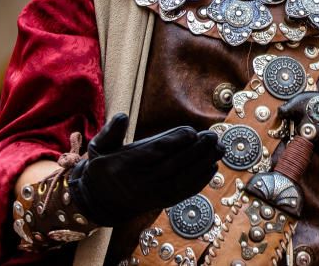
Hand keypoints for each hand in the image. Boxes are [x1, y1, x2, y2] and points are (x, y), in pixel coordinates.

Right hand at [68, 113, 223, 225]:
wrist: (100, 202)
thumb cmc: (103, 168)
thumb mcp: (98, 148)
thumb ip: (110, 132)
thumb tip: (122, 116)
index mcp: (124, 166)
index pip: (154, 152)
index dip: (174, 142)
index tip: (191, 131)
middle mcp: (140, 183)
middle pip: (173, 166)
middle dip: (196, 151)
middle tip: (213, 136)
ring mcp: (152, 195)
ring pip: (182, 180)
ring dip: (203, 164)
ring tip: (219, 149)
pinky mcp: (161, 203)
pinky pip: (184, 193)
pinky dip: (200, 181)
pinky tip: (212, 167)